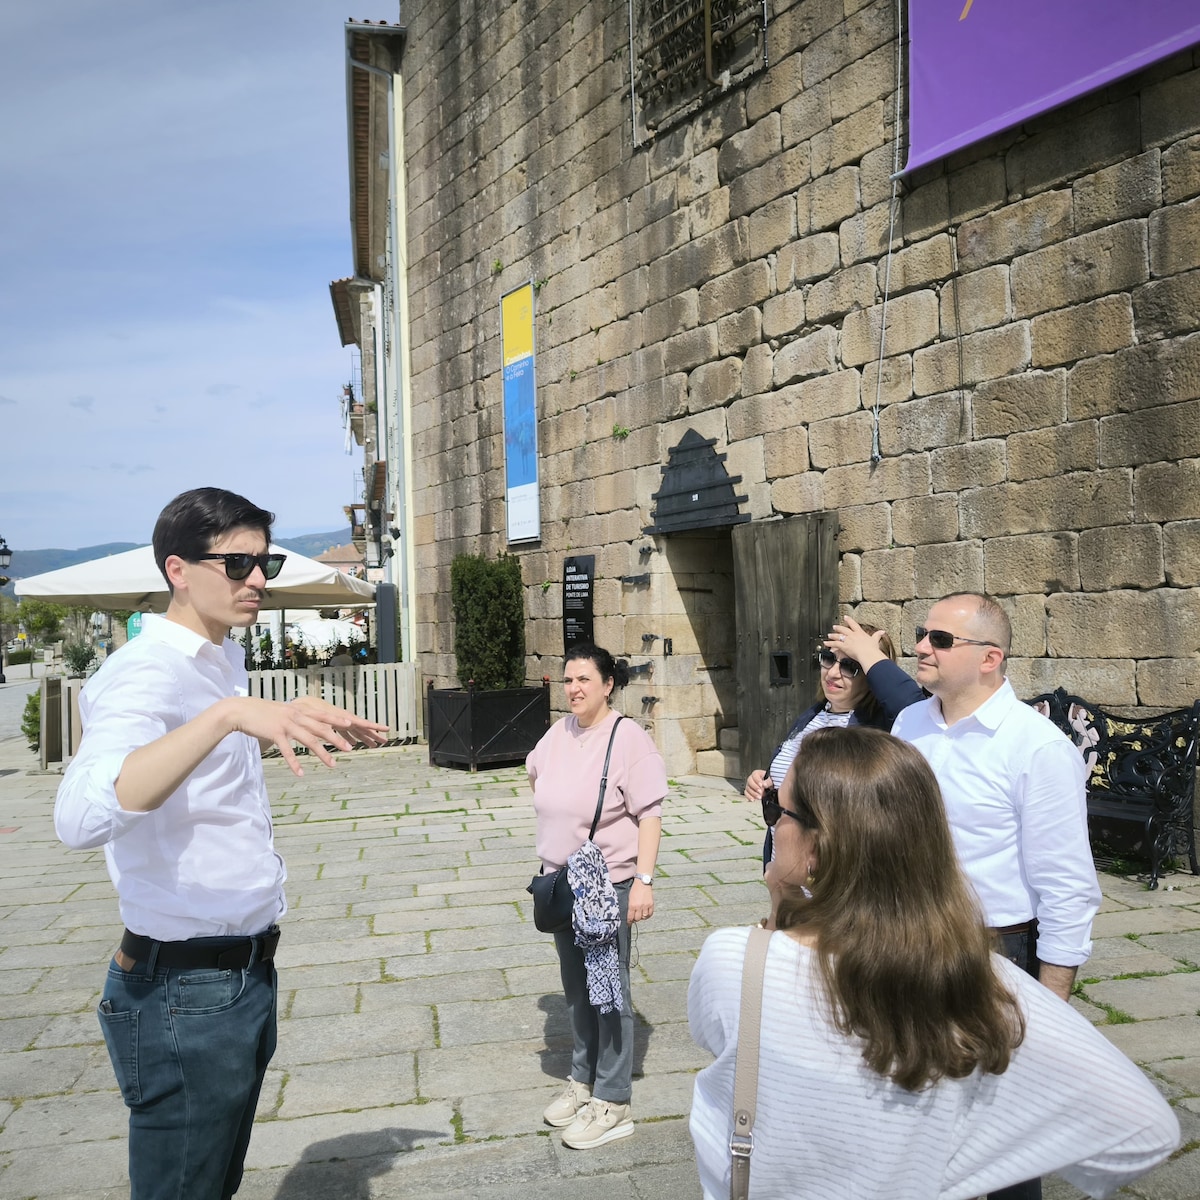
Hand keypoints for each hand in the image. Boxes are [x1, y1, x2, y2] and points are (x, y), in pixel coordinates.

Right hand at [227, 697, 388, 775]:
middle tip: (350, 749)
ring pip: (308, 740)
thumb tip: (309, 722)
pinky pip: (287, 750)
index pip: (323, 716)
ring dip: (322, 753)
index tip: (353, 726)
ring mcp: (286, 725)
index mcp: (300, 711)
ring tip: (333, 765)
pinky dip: (294, 763)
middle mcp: (296, 716)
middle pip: (321, 729)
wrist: (242, 710)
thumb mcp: (284, 712)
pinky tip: (301, 773)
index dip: (338, 720)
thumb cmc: (264, 712)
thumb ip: (297, 717)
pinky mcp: (275, 734)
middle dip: (337, 739)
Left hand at [287, 695, 389, 748]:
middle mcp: (344, 719)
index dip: (375, 726)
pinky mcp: (334, 725)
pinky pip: (347, 733)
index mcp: (343, 717)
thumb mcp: (319, 718)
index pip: (362, 722)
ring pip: (356, 731)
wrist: (300, 704)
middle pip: (362, 728)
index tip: (386, 728)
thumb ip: (332, 723)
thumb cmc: (308, 710)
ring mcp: (340, 722)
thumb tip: (345, 724)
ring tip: (374, 744)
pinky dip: (352, 738)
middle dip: (374, 734)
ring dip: (365, 737)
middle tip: (385, 741)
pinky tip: (355, 744)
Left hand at [628, 879, 653, 923]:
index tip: (629, 923)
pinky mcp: (651, 904)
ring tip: (640, 915)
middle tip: (634, 918)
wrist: (642, 882)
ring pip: (644, 917)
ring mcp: (646, 906)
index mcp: (632, 905)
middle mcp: (639, 906)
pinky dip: (648, 915)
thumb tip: (629, 914)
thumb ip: (630, 906)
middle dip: (635, 919)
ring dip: (641, 917)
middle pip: (637, 919)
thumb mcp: (629, 898)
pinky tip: (646, 914)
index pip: (630, 917)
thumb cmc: (635, 889)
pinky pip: (650, 914)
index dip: (629, 921)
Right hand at [744, 769, 771, 802]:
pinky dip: (749, 797)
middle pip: (749, 781)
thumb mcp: (772, 780)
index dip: (757, 780)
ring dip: (753, 793)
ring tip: (759, 797)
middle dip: (755, 787)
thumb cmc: (770, 782)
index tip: (762, 785)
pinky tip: (753, 799)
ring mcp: (749, 785)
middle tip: (760, 791)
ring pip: (748, 788)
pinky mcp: (749, 791)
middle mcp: (752, 779)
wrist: (770, 788)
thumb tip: (764, 784)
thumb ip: (768, 781)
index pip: (755, 775)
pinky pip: (746, 793)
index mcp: (757, 774)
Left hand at [826, 614, 886, 671]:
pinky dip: (829, 643)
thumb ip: (877, 635)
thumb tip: (882, 631)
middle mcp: (852, 635)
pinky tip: (825, 643)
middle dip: (839, 627)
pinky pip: (835, 644)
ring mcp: (847, 640)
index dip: (849, 620)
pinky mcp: (844, 646)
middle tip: (834, 626)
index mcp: (860, 633)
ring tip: (829, 635)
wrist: (867, 653)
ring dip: (833, 635)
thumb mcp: (875, 640)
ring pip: (838, 636)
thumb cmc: (872, 649)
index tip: (846, 617)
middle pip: (844, 629)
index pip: (854, 625)